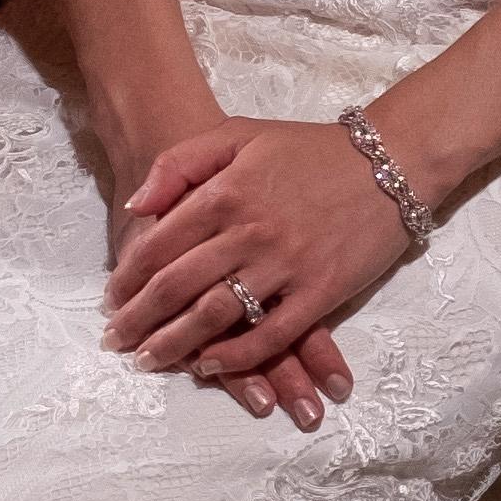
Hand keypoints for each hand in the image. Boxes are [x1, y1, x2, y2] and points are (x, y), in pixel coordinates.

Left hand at [101, 117, 404, 425]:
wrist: (390, 159)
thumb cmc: (310, 149)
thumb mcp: (239, 133)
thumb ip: (180, 163)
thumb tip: (136, 206)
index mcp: (225, 192)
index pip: (159, 244)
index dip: (128, 277)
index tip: (110, 300)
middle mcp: (249, 231)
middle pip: (178, 285)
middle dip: (138, 319)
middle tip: (115, 342)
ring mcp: (286, 264)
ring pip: (215, 314)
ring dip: (175, 343)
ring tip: (149, 360)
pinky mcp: (321, 291)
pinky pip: (271, 334)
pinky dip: (236, 356)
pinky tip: (209, 367)